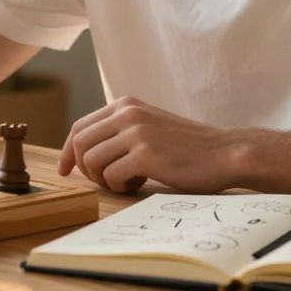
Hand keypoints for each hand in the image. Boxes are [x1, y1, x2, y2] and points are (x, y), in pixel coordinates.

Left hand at [58, 96, 241, 193]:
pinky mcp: (146, 154)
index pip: (79, 126)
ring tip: (129, 180)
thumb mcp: (148, 125)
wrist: (224, 152)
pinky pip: (111, 176)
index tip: (65, 171)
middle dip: (85, 169)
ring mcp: (136, 132)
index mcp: (125, 104)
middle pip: (79, 144)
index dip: (66, 151)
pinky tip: (139, 183)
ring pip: (91, 161)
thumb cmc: (187, 146)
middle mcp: (127, 113)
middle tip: (107, 180)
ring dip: (104, 179)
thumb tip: (83, 151)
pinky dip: (120, 186)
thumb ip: (120, 130)